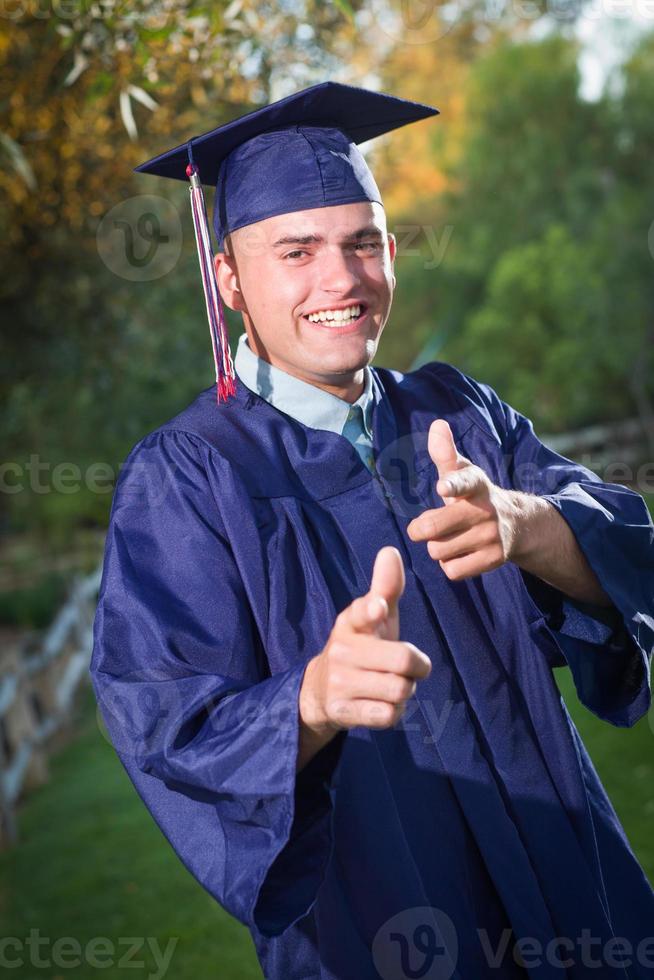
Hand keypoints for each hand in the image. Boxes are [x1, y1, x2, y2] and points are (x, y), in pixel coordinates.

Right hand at [299, 546, 431, 736]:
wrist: (321, 690)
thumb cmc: (361, 646)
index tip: (378, 607)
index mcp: (351, 622)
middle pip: (403, 659)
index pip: (361, 612)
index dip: (371, 610)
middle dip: (417, 666)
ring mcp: (340, 682)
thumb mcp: (372, 616)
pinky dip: (393, 711)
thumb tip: (390, 549)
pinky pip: (389, 715)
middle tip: (409, 667)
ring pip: (400, 690)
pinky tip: (381, 703)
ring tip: (392, 684)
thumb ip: (386, 587)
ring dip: (405, 690)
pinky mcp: (342, 711)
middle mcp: (342, 650)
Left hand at [406, 418, 519, 580]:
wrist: (516, 524)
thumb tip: (436, 424)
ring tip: (450, 537)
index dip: (452, 485)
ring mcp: (492, 536)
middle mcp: (486, 509)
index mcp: (476, 484)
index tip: (443, 487)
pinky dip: (450, 565)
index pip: (464, 482)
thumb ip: (445, 453)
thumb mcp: (464, 473)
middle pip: (432, 528)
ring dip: (436, 547)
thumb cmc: (474, 495)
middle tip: (425, 526)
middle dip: (421, 529)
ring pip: (438, 551)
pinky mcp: (494, 560)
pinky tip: (460, 553)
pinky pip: (452, 570)